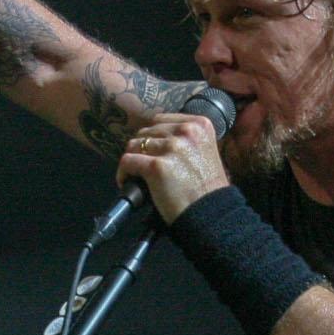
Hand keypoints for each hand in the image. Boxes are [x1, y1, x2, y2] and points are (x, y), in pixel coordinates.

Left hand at [116, 115, 230, 225]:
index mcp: (200, 125)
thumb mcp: (205, 151)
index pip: (161, 120)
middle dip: (142, 149)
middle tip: (144, 166)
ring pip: (134, 145)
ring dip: (133, 160)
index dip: (153, 137)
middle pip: (147, 132)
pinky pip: (127, 161)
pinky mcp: (157, 166)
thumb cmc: (207, 188)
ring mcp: (172, 148)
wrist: (210, 214)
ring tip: (136, 175)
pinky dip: (123, 172)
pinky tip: (126, 181)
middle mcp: (187, 132)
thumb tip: (155, 136)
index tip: (152, 151)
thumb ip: (186, 139)